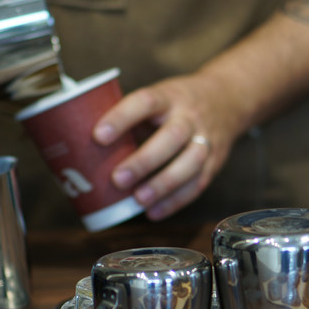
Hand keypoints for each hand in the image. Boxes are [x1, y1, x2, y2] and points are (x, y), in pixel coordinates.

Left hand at [93, 72, 241, 219]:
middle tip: (118, 179)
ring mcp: (206, 139)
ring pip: (190, 162)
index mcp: (169, 96)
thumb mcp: (155, 97)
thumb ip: (129, 118)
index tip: (98, 136)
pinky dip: (175, 201)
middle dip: (145, 161)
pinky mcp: (215, 162)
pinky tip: (153, 212)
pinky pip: (198, 184)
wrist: (226, 99)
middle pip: (172, 137)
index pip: (145, 101)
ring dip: (163, 185)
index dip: (121, 118)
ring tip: (138, 200)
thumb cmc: (175, 104)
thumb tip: (82, 147)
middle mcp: (190, 116)